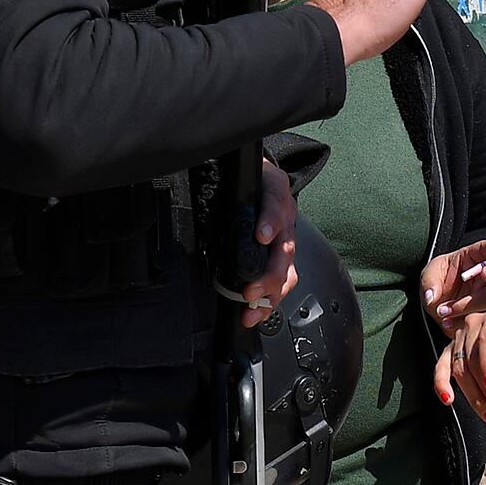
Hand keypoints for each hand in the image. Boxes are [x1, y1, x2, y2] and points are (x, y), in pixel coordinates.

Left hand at [236, 160, 299, 327]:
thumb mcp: (241, 171)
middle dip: (269, 275)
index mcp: (274, 192)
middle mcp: (286, 218)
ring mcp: (287, 239)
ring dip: (270, 294)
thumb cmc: (249, 177)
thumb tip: (197, 177)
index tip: (261, 236)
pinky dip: (271, 300)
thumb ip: (225, 179)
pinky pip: (284, 281)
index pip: (276, 205)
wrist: (266, 177)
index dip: (270, 222)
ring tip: (252, 309)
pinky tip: (257, 313)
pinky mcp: (284, 256)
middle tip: (250, 291)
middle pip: (285, 250)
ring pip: (288, 271)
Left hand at [421, 238, 485, 333]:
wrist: (437, 311)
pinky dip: (465, 321)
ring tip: (445, 310)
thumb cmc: (436, 285)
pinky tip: (448, 321)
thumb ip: (429, 282)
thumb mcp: (428, 278)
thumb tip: (432, 296)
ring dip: (469, 303)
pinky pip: (485, 318)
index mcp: (473, 258)